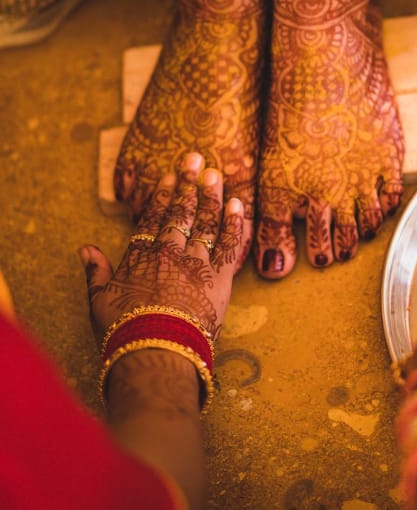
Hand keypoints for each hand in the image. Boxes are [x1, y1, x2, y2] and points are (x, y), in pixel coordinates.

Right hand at [79, 153, 242, 344]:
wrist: (155, 351)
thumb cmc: (122, 329)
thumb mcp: (99, 300)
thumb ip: (95, 271)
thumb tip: (84, 248)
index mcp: (142, 254)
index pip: (153, 217)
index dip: (162, 194)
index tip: (169, 174)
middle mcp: (170, 251)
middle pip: (181, 211)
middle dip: (188, 183)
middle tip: (195, 158)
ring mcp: (197, 263)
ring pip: (207, 222)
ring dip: (211, 196)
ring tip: (215, 173)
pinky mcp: (221, 279)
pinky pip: (230, 245)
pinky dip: (235, 224)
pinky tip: (239, 205)